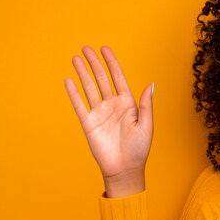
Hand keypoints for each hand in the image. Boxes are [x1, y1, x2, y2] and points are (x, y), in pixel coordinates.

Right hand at [64, 46, 152, 193]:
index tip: (104, 49)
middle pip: (102, 79)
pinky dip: (74, 93)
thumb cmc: (139, 150)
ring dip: (83, 74)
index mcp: (128, 104)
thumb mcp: (147, 126)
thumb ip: (146, 105)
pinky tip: (69, 80)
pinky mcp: (89, 124)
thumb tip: (151, 84)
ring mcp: (100, 113)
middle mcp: (112, 105)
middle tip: (86, 48)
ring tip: (75, 58)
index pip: (118, 78)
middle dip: (94, 63)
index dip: (111, 63)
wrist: (125, 170)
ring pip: (89, 88)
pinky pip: (80, 105)